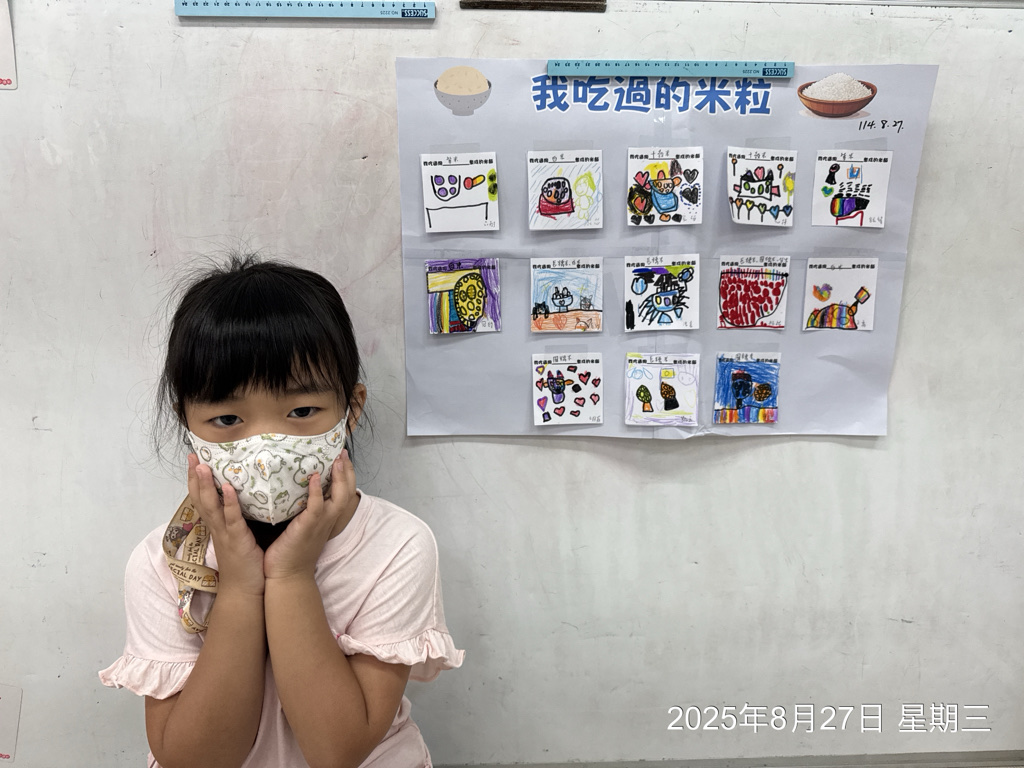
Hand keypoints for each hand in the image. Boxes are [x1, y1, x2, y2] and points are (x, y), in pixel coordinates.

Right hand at [187, 453, 265, 596]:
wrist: (244, 591)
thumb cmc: (245, 563)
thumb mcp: (237, 537)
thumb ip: (236, 520)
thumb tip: (241, 500)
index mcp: (217, 526)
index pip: (202, 499)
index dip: (195, 480)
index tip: (193, 460)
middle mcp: (216, 528)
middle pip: (200, 499)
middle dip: (195, 477)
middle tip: (192, 457)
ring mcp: (225, 534)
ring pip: (211, 507)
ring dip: (205, 486)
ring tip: (202, 466)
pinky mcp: (237, 540)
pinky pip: (231, 519)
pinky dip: (228, 503)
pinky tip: (226, 489)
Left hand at [263, 449, 357, 582]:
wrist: (287, 575)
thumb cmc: (291, 551)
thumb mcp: (303, 527)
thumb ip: (304, 509)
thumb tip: (296, 490)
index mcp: (328, 518)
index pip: (344, 493)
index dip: (346, 475)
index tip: (342, 459)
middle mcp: (328, 519)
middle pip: (347, 491)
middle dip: (348, 471)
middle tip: (343, 453)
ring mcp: (320, 523)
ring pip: (338, 497)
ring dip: (339, 477)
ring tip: (337, 461)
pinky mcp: (307, 527)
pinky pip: (315, 507)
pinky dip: (316, 491)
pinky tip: (314, 477)